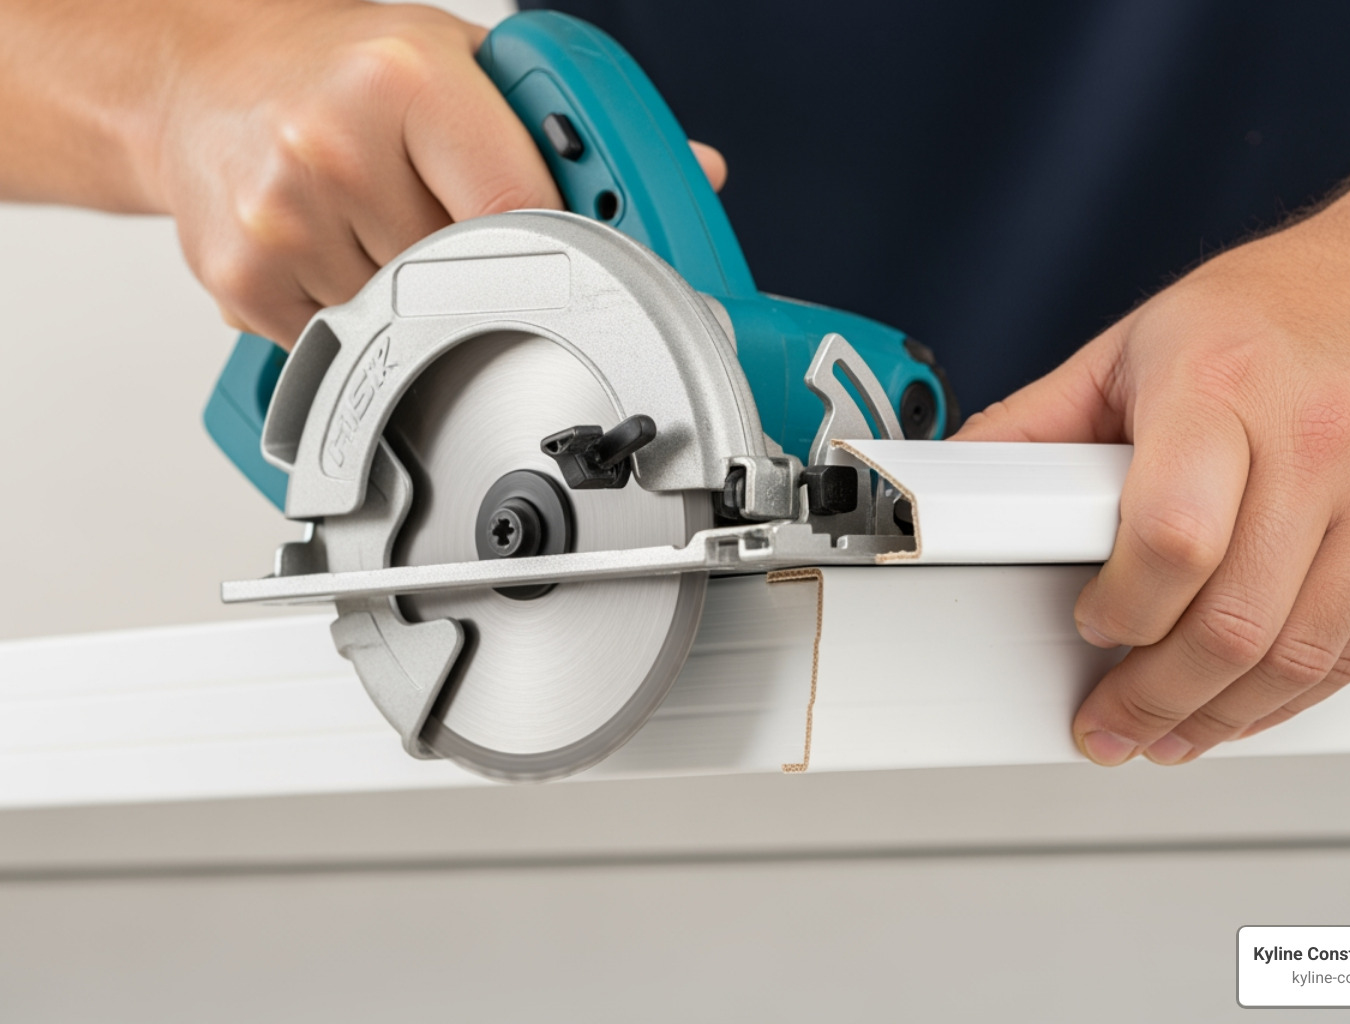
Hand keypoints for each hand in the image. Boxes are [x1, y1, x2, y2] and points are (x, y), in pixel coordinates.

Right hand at [136, 1, 724, 345]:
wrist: (196, 79)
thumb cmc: (334, 64)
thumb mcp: (461, 60)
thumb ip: (569, 125)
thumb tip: (700, 172)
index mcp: (404, 82)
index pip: (529, 211)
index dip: (567, 248)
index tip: (588, 269)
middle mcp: (335, 146)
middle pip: (473, 276)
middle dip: (484, 268)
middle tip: (457, 226)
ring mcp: (284, 220)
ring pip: (413, 320)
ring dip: (421, 299)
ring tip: (384, 225)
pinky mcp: (246, 281)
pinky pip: (347, 340)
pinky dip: (361, 318)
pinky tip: (340, 253)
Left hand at [955, 110, 1349, 764]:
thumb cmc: (1280, 306)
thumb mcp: (1137, 340)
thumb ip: (1040, 422)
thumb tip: (955, 480)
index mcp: (1222, 381)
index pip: (1170, 538)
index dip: (1120, 610)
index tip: (1089, 627)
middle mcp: (1319, 434)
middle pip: (1230, 621)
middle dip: (1152, 696)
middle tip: (1112, 720)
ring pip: (1296, 655)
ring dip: (1215, 716)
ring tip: (1167, 730)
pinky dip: (1291, 699)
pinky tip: (1243, 705)